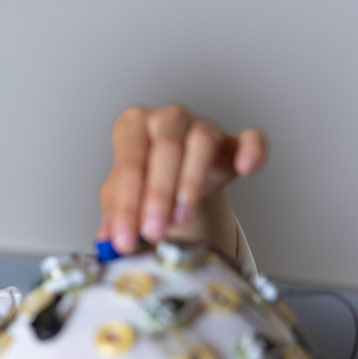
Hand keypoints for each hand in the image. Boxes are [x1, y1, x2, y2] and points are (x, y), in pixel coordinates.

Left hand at [97, 104, 266, 253]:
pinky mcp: (233, 140)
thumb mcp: (122, 195)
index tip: (124, 239)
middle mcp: (166, 119)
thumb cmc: (145, 180)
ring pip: (201, 144)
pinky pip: (250, 139)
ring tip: (179, 218)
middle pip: (164, 149)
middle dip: (156, 196)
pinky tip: (245, 167)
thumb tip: (106, 240)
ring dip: (190, 184)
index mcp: (132, 126)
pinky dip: (252, 150)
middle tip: (152, 233)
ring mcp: (202, 125)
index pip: (129, 163)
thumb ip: (115, 214)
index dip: (126, 205)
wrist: (176, 177)